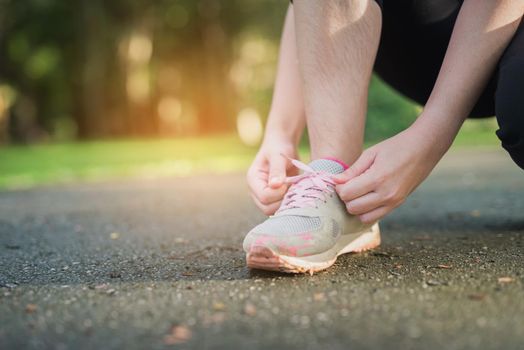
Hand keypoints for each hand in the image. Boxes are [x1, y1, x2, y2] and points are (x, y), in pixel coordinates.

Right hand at [247, 135, 298, 214]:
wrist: (283, 145)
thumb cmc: (279, 147)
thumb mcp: (278, 156)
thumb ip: (277, 170)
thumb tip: (275, 185)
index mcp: (253, 180)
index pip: (264, 197)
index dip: (278, 193)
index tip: (288, 182)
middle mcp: (256, 191)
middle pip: (267, 208)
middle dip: (283, 200)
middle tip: (293, 187)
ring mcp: (265, 196)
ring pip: (275, 210)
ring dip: (287, 202)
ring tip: (294, 188)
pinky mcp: (275, 198)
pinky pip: (281, 207)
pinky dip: (290, 202)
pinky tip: (296, 191)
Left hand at [334, 126, 448, 222]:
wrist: (424, 149)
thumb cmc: (395, 147)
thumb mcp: (371, 153)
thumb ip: (352, 170)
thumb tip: (334, 181)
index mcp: (377, 178)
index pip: (347, 194)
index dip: (339, 188)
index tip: (340, 180)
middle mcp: (386, 194)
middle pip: (353, 208)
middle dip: (346, 198)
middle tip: (348, 186)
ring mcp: (393, 202)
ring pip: (363, 217)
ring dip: (356, 207)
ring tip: (358, 193)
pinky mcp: (397, 204)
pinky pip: (375, 217)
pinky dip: (366, 211)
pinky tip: (366, 198)